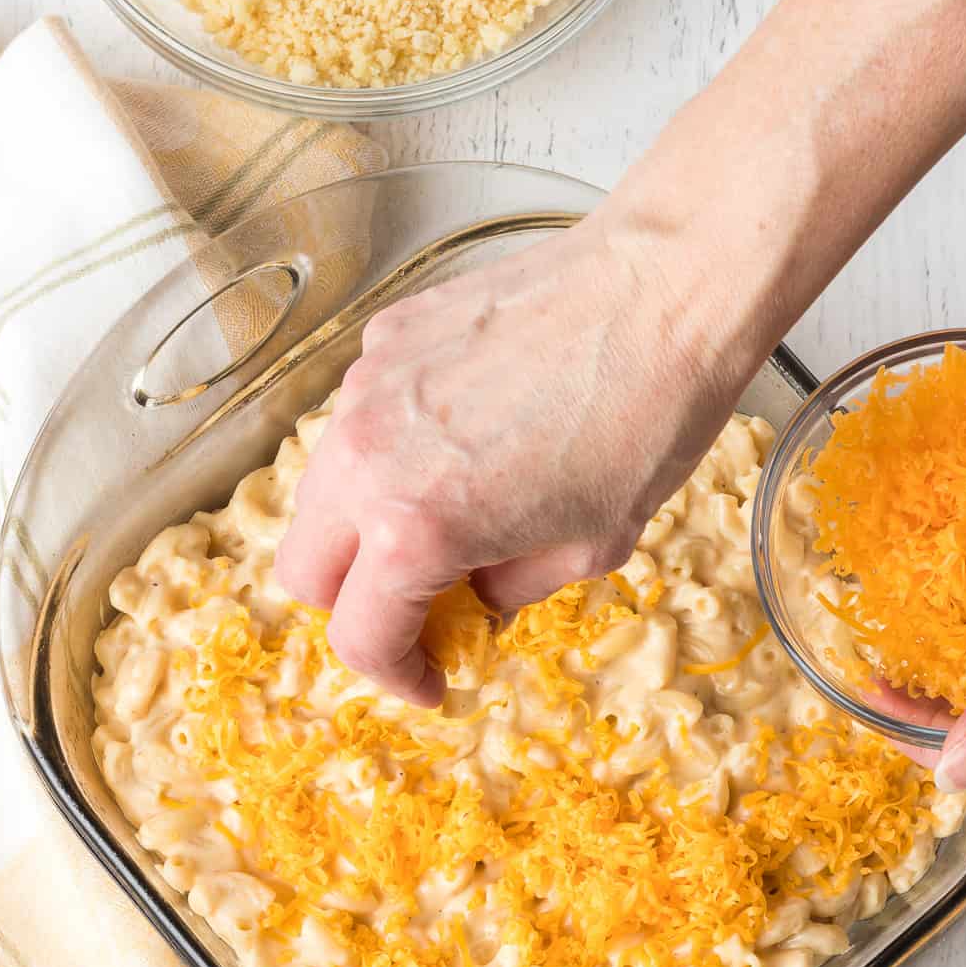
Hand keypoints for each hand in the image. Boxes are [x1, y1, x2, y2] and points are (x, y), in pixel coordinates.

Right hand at [274, 197, 749, 705]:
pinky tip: (466, 432)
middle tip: (417, 605)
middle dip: (352, 604)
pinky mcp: (386, 336)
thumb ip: (510, 588)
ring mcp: (366, 388)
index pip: (359, 636)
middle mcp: (366, 457)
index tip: (429, 677)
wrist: (662, 290)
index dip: (397, 675)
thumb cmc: (645, 420)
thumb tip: (477, 593)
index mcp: (414, 528)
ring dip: (364, 520)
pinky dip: (394, 443)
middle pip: (303, 568)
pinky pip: (361, 413)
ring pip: (323, 486)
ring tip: (445, 513)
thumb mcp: (590, 546)